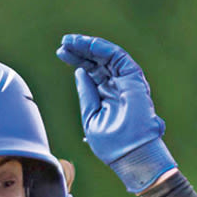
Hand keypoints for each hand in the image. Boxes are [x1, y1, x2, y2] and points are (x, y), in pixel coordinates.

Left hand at [56, 34, 176, 192]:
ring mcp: (126, 82)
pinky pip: (118, 57)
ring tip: (70, 41)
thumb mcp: (90, 117)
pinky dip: (103, 48)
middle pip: (97, 61)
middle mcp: (117, 86)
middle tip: (63, 43)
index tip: (61, 52)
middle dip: (80, 50)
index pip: (91, 71)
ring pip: (107, 56)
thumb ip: (86, 94)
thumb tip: (79, 72)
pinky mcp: (135, 79)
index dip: (76, 60)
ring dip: (88, 45)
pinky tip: (87, 44)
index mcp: (106, 96)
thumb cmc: (112, 145)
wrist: (132, 155)